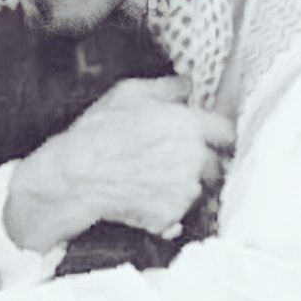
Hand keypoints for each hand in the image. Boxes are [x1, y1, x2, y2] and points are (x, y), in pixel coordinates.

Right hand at [5, 75, 233, 248]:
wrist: (74, 176)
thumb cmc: (98, 132)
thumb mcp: (129, 93)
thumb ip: (167, 87)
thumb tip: (187, 84)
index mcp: (189, 125)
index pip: (227, 132)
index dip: (218, 135)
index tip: (209, 139)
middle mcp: (194, 159)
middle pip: (217, 164)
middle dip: (202, 163)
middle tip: (173, 162)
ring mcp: (185, 191)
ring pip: (199, 190)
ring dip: (185, 187)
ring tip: (154, 180)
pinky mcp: (172, 216)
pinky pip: (180, 214)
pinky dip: (168, 209)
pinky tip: (145, 196)